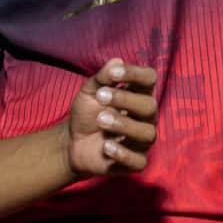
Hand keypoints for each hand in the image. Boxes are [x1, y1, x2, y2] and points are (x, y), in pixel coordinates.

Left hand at [64, 58, 158, 176]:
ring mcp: (142, 140)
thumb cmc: (87, 113)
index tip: (114, 73)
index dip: (135, 74)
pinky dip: (123, 153)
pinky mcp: (136, 161)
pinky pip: (138, 160)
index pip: (149, 80)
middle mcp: (145, 117)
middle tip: (100, 97)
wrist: (72, 142)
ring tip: (101, 120)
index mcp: (137, 95)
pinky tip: (106, 146)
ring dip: (123, 125)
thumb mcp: (89, 92)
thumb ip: (102, 78)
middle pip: (150, 106)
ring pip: (147, 133)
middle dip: (125, 100)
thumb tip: (116, 61)